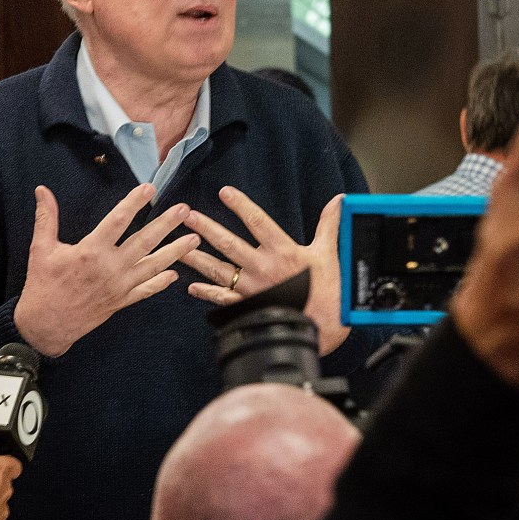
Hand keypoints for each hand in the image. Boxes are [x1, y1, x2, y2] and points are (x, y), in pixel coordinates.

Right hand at [14, 184, 199, 356]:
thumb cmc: (43, 285)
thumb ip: (46, 218)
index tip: (150, 188)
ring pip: (152, 266)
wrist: (46, 325)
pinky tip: (175, 273)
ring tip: (194, 239)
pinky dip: (161, 282)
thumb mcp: (41, 248)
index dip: (134, 202)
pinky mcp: (121, 301)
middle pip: (144, 241)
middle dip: (167, 224)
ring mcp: (119, 286)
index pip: (118, 220)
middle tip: (185, 210)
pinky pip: (146, 290)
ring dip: (175, 252)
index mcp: (91, 251)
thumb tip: (42, 190)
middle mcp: (110, 268)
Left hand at [181, 189, 348, 354]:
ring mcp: (253, 289)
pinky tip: (192, 287)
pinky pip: (223, 299)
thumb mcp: (329, 253)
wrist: (326, 327)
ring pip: (219, 270)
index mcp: (283, 252)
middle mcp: (264, 268)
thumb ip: (329, 225)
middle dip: (207, 228)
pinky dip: (207, 293)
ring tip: (179, 247)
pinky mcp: (249, 306)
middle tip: (188, 216)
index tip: (224, 192)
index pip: (258, 222)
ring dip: (197, 258)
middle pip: (229, 244)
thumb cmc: (329, 291)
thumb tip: (339, 201)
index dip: (240, 205)